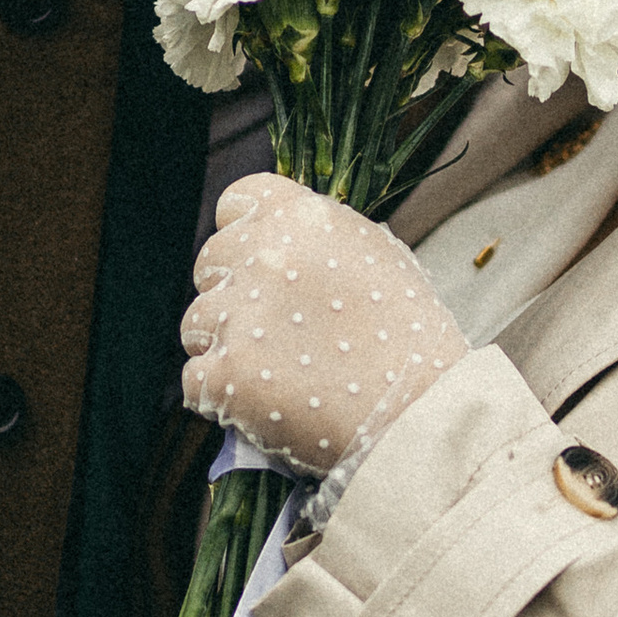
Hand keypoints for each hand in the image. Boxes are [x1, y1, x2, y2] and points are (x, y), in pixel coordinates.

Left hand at [180, 175, 467, 489]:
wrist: (423, 415)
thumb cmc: (412, 340)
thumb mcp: (378, 259)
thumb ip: (319, 243)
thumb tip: (277, 246)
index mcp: (303, 218)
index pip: (237, 202)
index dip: (244, 233)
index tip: (259, 264)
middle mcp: (265, 256)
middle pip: (210, 262)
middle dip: (231, 294)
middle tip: (271, 330)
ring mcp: (240, 316)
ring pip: (196, 323)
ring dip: (224, 346)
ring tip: (273, 374)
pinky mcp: (225, 374)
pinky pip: (194, 379)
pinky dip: (221, 396)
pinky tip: (261, 406)